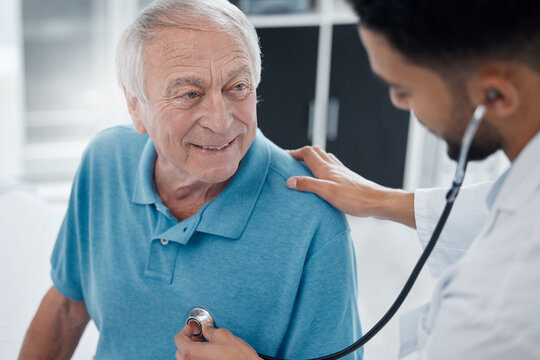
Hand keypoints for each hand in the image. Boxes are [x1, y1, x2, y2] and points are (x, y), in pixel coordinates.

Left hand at [175, 323, 260, 359]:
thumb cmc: (237, 356)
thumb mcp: (223, 336)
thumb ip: (210, 329)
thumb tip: (206, 326)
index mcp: (192, 353)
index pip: (179, 339)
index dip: (186, 330)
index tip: (193, 327)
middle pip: (180, 350)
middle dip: (188, 340)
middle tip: (199, 333)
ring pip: (187, 359)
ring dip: (192, 349)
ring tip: (204, 343)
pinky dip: (198, 357)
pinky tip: (208, 352)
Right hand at [286, 146, 414, 226]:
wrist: (377, 202)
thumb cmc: (354, 198)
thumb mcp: (327, 192)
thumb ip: (308, 185)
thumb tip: (290, 180)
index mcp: (326, 168)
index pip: (307, 152)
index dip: (294, 152)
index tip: (283, 157)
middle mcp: (333, 167)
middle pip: (316, 152)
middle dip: (302, 153)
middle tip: (292, 160)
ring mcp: (341, 172)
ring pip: (324, 158)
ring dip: (313, 159)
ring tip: (305, 167)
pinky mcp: (347, 179)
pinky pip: (332, 167)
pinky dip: (324, 167)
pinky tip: (325, 177)